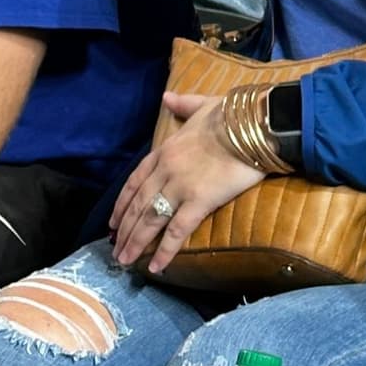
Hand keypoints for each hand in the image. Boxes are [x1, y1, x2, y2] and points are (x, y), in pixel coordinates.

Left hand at [110, 92, 264, 273]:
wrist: (253, 124)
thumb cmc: (230, 115)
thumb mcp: (202, 105)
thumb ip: (182, 104)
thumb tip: (167, 97)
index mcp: (165, 150)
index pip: (134, 181)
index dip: (122, 204)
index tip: (112, 222)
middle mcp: (166, 170)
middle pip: (138, 205)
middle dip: (124, 230)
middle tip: (115, 251)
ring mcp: (180, 187)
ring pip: (150, 220)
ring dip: (135, 243)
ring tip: (125, 261)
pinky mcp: (199, 202)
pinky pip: (177, 231)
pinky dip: (164, 251)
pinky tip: (155, 268)